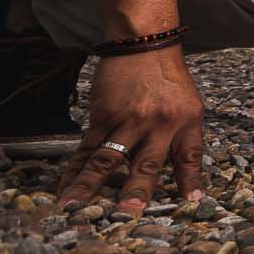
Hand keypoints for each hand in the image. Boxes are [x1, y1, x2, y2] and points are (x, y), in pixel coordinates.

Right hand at [59, 46, 205, 210]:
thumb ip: (181, 137)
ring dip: (87, 184)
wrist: (144, 43)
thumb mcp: (188, 105)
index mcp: (186, 121)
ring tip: (72, 207)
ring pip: (106, 158)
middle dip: (138, 188)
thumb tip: (174, 175)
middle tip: (129, 209)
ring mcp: (129, 120)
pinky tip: (62, 185)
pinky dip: (73, 168)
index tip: (192, 201)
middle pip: (147, 162)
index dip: (191, 180)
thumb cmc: (168, 79)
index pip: (190, 156)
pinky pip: (86, 147)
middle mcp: (159, 123)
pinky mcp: (103, 115)